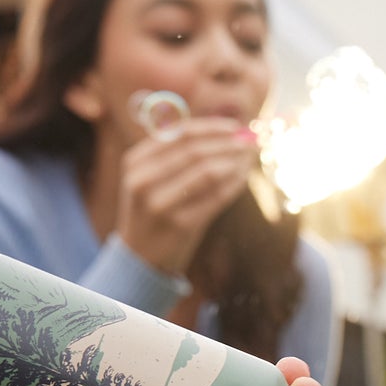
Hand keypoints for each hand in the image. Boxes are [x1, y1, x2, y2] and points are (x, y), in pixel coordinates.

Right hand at [115, 118, 259, 276]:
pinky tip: (243, 177)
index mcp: (135, 161)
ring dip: (234, 161)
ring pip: (208, 172)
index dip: (212, 128)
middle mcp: (143, 180)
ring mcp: (160, 204)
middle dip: (228, 143)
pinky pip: (215, 197)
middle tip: (251, 140)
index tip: (235, 127)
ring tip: (250, 157)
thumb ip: (175, 155)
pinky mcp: (180, 225)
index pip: (180, 134)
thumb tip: (222, 132)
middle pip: (195, 151)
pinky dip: (233, 184)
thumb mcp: (149, 179)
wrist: (139, 259)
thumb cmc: (152, 212)